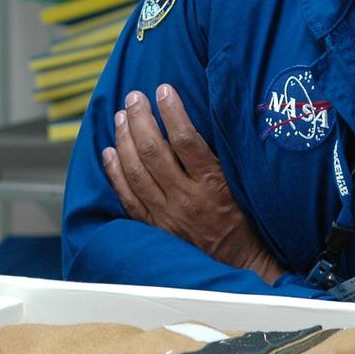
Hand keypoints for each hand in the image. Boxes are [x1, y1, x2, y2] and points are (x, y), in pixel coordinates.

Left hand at [102, 84, 286, 283]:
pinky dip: (115, 172)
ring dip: (124, 139)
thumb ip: (221, 159)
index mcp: (213, 185)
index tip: (165, 90)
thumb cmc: (246, 220)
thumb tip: (199, 123)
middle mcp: (186, 199)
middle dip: (141, 119)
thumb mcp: (243, 185)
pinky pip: (127, 196)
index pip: (187, 140)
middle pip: (154, 151)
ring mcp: (166, 214)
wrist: (240, 263)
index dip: (172, 111)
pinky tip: (109, 151)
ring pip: (136, 171)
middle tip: (135, 97)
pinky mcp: (154, 226)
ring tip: (122, 116)